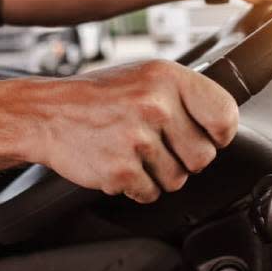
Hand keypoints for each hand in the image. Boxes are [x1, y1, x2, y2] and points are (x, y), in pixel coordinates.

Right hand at [27, 60, 237, 203]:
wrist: (47, 113)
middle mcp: (155, 105)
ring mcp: (137, 138)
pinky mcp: (120, 169)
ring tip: (135, 152)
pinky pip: (150, 193)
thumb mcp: (147, 77)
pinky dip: (137, 187)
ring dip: (159, 174)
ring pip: (177, 179)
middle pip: (203, 157)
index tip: (210, 136)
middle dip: (185, 159)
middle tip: (160, 146)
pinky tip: (121, 164)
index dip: (220, 133)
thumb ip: (185, 96)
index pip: (224, 114)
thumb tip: (224, 124)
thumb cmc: (101, 96)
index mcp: (167, 77)